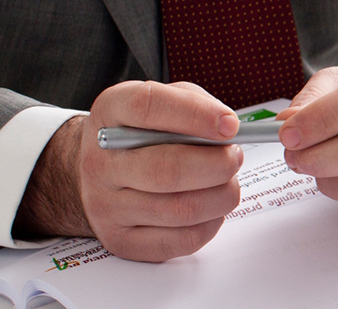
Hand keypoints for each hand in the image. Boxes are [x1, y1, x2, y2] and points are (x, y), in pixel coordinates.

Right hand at [15, 81, 243, 261]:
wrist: (106, 167)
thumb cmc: (148, 129)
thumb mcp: (168, 98)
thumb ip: (197, 104)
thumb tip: (229, 128)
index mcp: (111, 112)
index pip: (147, 107)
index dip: (195, 115)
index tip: (231, 126)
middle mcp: (100, 161)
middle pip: (167, 170)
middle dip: (218, 165)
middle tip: (235, 157)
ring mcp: (105, 206)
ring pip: (180, 210)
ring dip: (221, 195)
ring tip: (227, 182)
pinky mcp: (121, 240)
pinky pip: (179, 241)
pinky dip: (210, 224)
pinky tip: (212, 206)